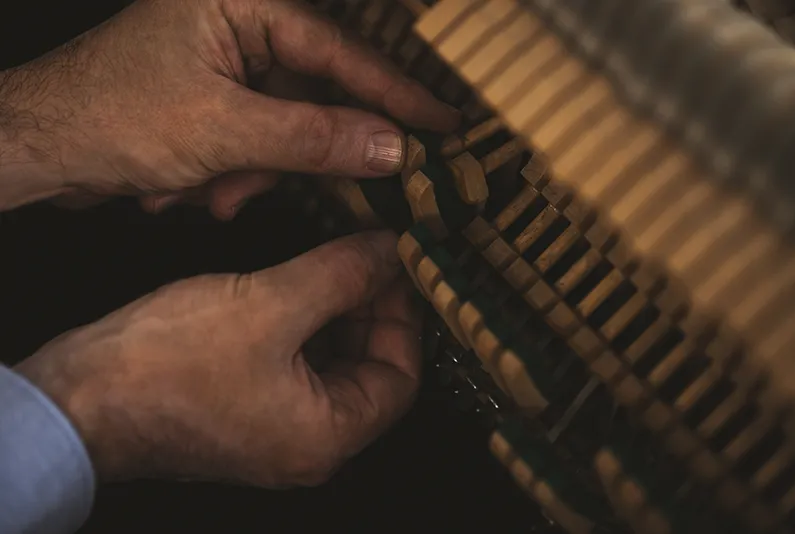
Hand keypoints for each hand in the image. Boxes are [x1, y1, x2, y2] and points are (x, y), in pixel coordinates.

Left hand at [0, 0, 458, 213]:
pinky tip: (200, 191)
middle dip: (296, 154)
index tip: (445, 126)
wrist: (38, 149)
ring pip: (288, 133)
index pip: (341, 52)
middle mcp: (242, 30)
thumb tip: (392, 148)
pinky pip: (260, 147)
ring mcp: (231, 71)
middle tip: (306, 185)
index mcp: (244, 5)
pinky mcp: (220, 107)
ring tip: (213, 190)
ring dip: (257, 174)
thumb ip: (313, 138)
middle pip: (317, 97)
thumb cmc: (110, 117)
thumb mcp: (223, 130)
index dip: (396, 95)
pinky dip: (238, 178)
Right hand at [15, 231, 421, 485]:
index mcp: (326, 437)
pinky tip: (301, 284)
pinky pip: (296, 367)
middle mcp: (307, 445)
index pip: (401, 379)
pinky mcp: (245, 410)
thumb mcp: (271, 303)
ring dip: (338, 313)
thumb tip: (391, 252)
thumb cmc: (167, 362)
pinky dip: (306, 326)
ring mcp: (274, 430)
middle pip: (368, 371)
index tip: (398, 268)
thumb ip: (342, 275)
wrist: (76, 396)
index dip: (406, 317)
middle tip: (369, 256)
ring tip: (337, 261)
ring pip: (331, 365)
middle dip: (372, 310)